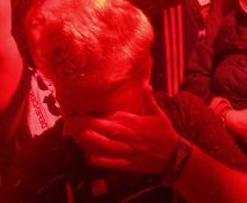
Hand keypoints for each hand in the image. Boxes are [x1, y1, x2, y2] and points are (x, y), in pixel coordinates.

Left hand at [65, 91, 181, 173]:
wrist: (173, 156)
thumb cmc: (164, 133)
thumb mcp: (158, 114)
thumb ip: (149, 99)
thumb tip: (145, 83)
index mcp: (133, 122)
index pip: (112, 116)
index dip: (97, 113)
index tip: (83, 109)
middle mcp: (128, 136)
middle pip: (105, 129)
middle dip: (88, 125)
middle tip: (74, 120)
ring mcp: (127, 151)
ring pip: (105, 145)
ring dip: (91, 140)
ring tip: (78, 135)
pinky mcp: (127, 163)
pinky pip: (111, 162)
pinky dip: (100, 160)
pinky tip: (89, 157)